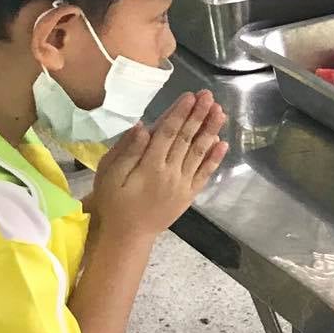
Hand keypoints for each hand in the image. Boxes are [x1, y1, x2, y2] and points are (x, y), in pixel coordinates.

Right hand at [86, 90, 228, 243]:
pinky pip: (204, 174)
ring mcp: (182, 184)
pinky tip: (223, 143)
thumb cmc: (114, 203)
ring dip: (210, 131)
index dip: (179, 113)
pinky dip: (214, 159)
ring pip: (199, 153)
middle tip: (209, 95)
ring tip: (220, 112)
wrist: (127, 237)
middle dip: (198, 115)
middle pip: (187, 138)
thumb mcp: (110, 176)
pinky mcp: (188, 194)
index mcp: (150, 165)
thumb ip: (127, 152)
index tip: (190, 96)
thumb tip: (141, 126)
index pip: (168, 133)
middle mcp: (170, 172)